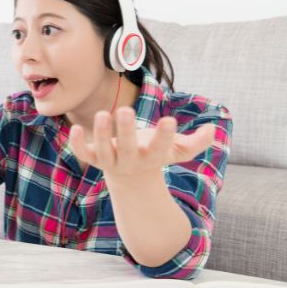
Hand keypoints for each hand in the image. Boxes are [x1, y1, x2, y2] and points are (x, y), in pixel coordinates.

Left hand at [69, 107, 216, 180]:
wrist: (132, 178)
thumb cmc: (156, 155)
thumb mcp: (177, 150)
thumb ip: (196, 143)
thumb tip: (213, 130)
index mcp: (152, 158)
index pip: (160, 148)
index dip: (164, 136)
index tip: (169, 120)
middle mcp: (130, 161)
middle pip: (127, 149)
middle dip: (126, 131)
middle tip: (125, 109)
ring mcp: (110, 161)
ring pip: (102, 151)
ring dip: (100, 134)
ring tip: (102, 114)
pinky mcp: (94, 159)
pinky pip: (83, 154)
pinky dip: (76, 144)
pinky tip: (74, 128)